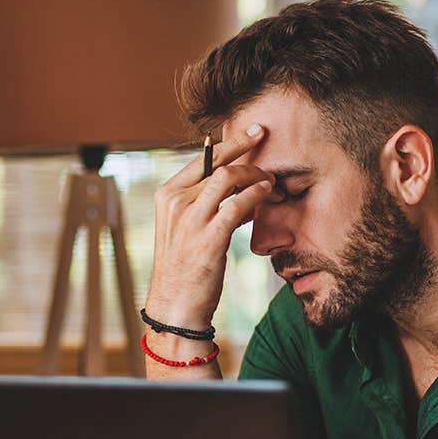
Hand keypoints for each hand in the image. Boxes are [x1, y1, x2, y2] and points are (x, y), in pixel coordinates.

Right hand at [146, 124, 276, 328]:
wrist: (176, 305)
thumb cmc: (185, 267)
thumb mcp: (187, 227)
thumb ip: (206, 202)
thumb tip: (239, 183)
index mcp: (167, 195)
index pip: (201, 159)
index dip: (230, 143)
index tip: (251, 133)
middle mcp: (175, 203)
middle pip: (217, 163)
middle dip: (245, 149)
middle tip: (265, 141)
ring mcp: (190, 220)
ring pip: (227, 179)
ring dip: (255, 174)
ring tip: (271, 179)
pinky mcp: (208, 238)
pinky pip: (237, 205)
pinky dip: (255, 194)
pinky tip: (267, 192)